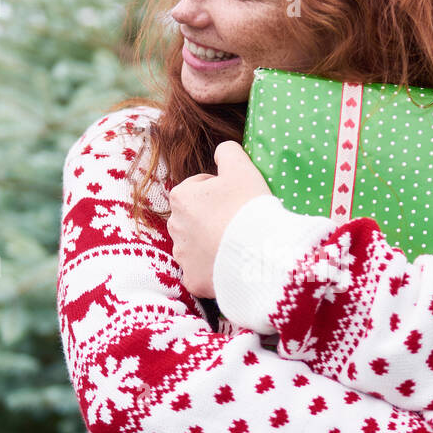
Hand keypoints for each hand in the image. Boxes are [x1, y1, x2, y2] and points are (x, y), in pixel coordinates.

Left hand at [166, 142, 271, 297]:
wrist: (258, 253)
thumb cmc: (248, 207)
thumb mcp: (241, 166)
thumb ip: (227, 151)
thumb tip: (220, 152)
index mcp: (181, 197)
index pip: (200, 186)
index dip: (221, 189)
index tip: (237, 197)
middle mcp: (174, 227)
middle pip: (195, 217)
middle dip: (212, 217)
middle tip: (239, 220)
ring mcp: (182, 257)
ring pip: (197, 245)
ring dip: (211, 243)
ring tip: (237, 243)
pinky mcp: (193, 281)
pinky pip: (201, 273)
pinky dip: (213, 270)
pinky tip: (231, 265)